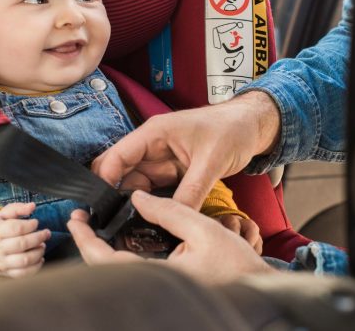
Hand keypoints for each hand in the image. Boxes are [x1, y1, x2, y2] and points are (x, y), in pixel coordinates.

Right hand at [0, 202, 50, 277]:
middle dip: (38, 238)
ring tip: (42, 245)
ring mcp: (2, 262)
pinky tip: (40, 258)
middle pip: (22, 244)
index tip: (35, 222)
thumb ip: (17, 209)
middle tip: (46, 233)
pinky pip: (23, 274)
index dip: (29, 225)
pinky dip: (35, 267)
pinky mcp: (6, 272)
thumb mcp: (1, 215)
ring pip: (24, 260)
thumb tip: (32, 206)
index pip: (15, 228)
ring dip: (38, 252)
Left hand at [68, 190, 273, 282]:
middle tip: (82, 220)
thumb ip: (170, 211)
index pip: (107, 261)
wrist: (259, 289)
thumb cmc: (237, 265)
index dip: (86, 240)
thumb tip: (138, 197)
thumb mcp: (204, 229)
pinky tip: (123, 240)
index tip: (76, 220)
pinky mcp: (166, 289)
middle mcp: (154, 287)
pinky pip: (134, 274)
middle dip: (89, 244)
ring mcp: (159, 290)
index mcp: (159, 276)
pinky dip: (122, 257)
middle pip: (106, 270)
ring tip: (98, 226)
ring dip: (104, 251)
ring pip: (119, 273)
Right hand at [92, 91, 280, 208]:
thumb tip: (174, 218)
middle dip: (114, 196)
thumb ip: (191, 191)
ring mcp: (161, 160)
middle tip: (113, 224)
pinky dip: (151, 205)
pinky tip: (150, 221)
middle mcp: (152, 147)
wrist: (252, 126)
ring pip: (135, 185)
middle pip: (120, 173)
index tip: (101, 208)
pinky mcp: (172, 172)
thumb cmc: (232, 130)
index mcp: (154, 134)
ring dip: (133, 204)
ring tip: (130, 227)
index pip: (117, 157)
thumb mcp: (212, 162)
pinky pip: (154, 191)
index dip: (105, 181)